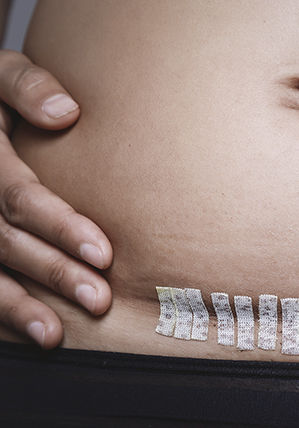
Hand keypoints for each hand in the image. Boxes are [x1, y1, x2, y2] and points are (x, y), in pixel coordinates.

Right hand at [0, 50, 111, 348]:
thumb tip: (67, 112)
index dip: (61, 226)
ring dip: (20, 305)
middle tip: (97, 298)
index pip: (20, 197)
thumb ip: (24, 85)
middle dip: (53, 271)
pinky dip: (1, 307)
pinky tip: (29, 329)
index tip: (104, 252)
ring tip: (55, 335)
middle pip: (6, 241)